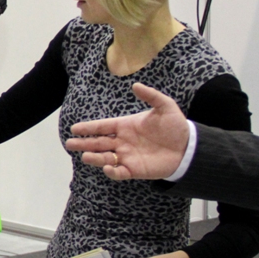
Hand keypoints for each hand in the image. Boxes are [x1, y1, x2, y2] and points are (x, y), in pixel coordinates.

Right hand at [64, 83, 189, 180]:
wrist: (189, 147)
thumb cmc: (175, 127)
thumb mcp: (165, 107)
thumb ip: (151, 96)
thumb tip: (135, 85)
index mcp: (125, 126)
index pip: (102, 126)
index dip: (89, 128)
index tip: (74, 128)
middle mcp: (122, 141)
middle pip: (98, 143)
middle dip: (83, 143)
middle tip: (70, 144)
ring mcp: (127, 156)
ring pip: (105, 157)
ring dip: (95, 157)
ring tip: (85, 156)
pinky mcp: (134, 170)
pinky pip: (120, 172)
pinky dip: (112, 172)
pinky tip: (108, 167)